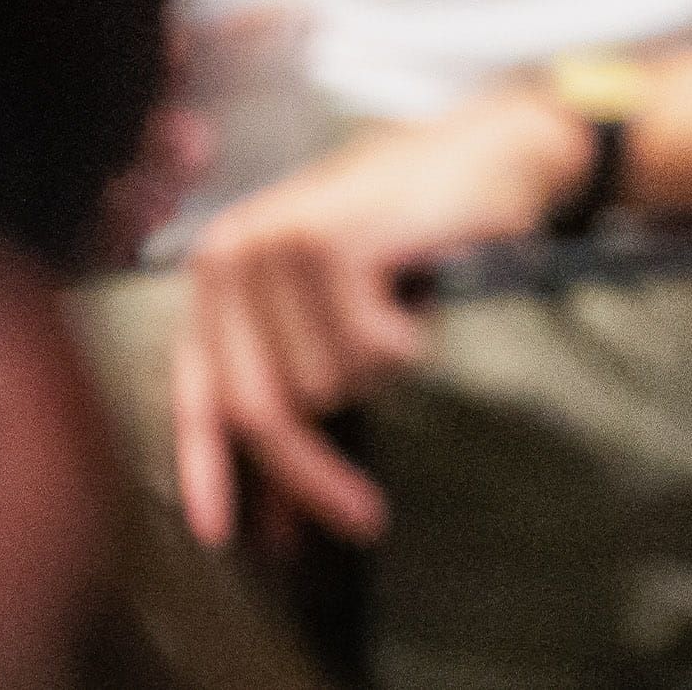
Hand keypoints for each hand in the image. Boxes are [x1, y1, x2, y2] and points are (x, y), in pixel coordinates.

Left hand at [165, 90, 588, 543]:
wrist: (492, 151)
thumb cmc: (417, 233)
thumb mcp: (335, 311)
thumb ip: (297, 391)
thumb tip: (275, 518)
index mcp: (219, 268)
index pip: (199, 391)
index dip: (206, 470)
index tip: (224, 539)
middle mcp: (234, 253)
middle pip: (261, 408)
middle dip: (311, 477)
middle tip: (364, 519)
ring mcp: (281, 244)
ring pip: (327, 387)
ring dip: (381, 373)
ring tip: (404, 316)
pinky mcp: (337, 244)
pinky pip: (376, 354)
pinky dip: (414, 343)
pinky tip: (422, 294)